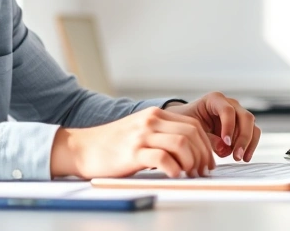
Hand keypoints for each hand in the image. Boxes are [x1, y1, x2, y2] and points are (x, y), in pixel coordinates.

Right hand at [50, 107, 215, 178]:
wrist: (83, 148)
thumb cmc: (112, 144)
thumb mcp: (140, 131)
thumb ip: (161, 134)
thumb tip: (189, 151)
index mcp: (155, 115)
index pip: (193, 124)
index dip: (205, 145)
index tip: (206, 161)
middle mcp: (150, 121)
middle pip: (192, 133)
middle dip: (202, 155)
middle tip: (201, 171)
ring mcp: (141, 135)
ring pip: (182, 143)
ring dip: (191, 162)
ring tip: (188, 174)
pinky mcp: (133, 152)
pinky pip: (163, 158)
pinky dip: (174, 169)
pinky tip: (173, 175)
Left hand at [164, 92, 260, 161]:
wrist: (188, 125)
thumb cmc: (188, 122)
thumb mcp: (191, 128)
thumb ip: (207, 138)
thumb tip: (224, 148)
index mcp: (214, 99)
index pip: (227, 110)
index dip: (229, 126)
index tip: (226, 142)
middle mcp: (230, 104)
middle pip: (244, 117)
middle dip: (243, 137)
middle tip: (236, 155)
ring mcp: (238, 114)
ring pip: (252, 126)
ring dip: (248, 143)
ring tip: (239, 158)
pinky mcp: (242, 126)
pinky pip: (253, 134)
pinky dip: (250, 146)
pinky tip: (245, 158)